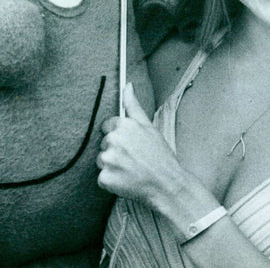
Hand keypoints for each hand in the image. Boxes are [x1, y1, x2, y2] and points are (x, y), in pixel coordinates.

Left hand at [97, 83, 185, 208]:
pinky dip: (111, 181)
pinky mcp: (105, 177)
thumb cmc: (160, 156)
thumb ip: (134, 105)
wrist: (167, 185)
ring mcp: (108, 159)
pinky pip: (102, 178)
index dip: (119, 137)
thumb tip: (127, 85)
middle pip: (103, 144)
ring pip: (101, 161)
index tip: (130, 146)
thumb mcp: (149, 127)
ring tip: (130, 170)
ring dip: (112, 167)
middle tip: (133, 159)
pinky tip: (126, 181)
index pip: (107, 127)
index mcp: (123, 125)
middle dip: (114, 151)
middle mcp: (114, 140)